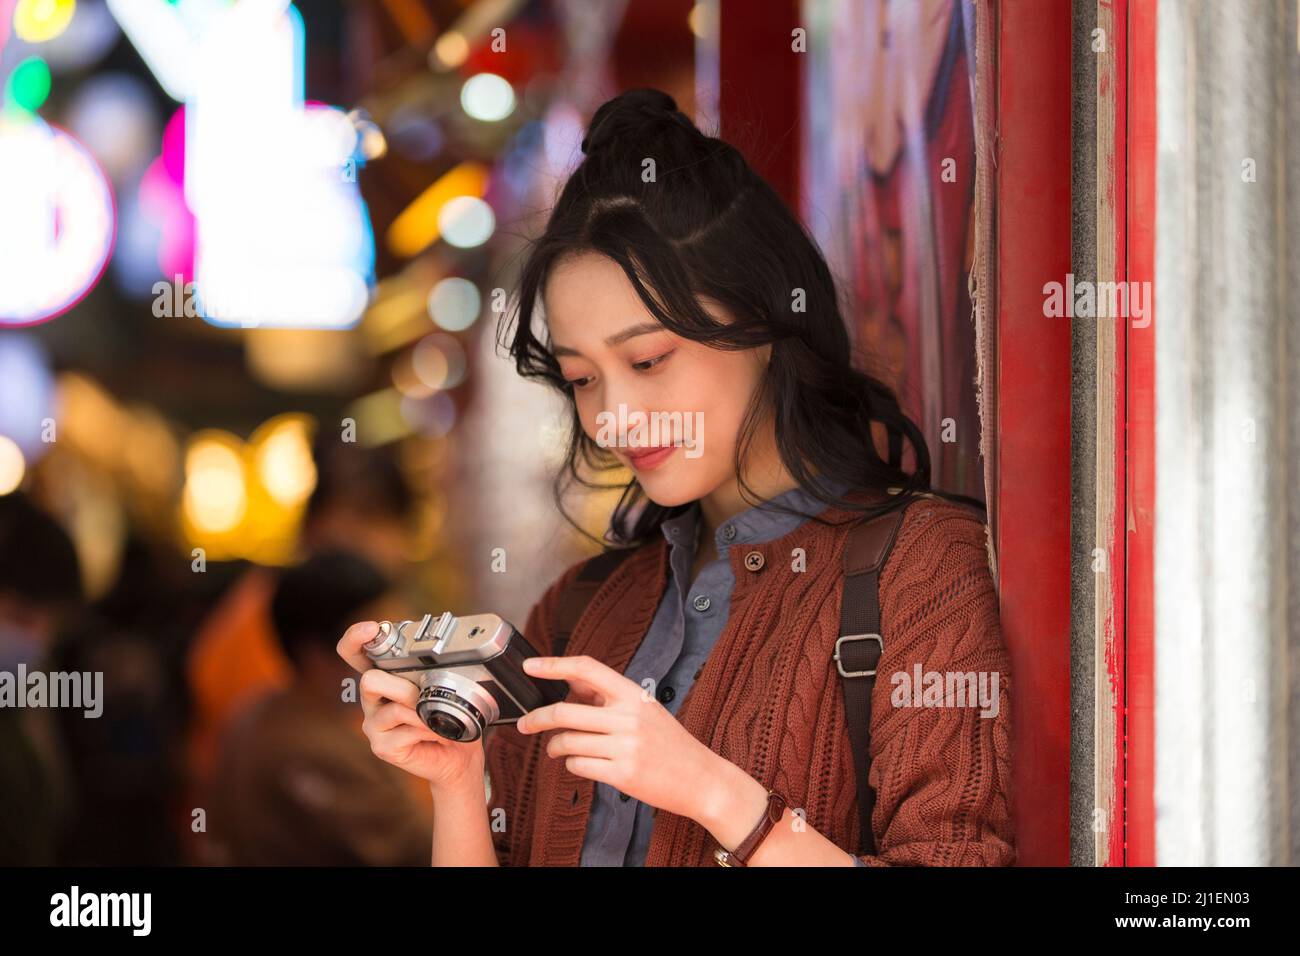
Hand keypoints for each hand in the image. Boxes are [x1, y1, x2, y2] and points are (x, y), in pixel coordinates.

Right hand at [336, 620, 483, 792]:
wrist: (458, 755)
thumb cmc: (450, 715)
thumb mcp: (442, 686)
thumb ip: (432, 670)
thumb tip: (436, 659)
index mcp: (383, 677)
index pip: (354, 652)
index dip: (355, 637)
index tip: (371, 628)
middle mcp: (372, 699)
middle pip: (370, 680)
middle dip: (404, 687)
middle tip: (424, 698)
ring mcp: (373, 723)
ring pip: (395, 708)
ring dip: (424, 714)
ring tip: (436, 721)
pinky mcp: (381, 746)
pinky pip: (406, 730)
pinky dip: (428, 731)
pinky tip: (434, 736)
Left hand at [516, 654, 729, 822]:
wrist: (702, 779)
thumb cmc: (671, 744)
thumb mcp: (645, 709)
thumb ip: (610, 697)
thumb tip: (570, 682)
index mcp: (633, 694)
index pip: (587, 669)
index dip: (554, 665)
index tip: (531, 667)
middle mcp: (628, 717)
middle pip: (565, 711)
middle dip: (536, 718)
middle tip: (525, 723)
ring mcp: (625, 746)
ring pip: (567, 741)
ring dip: (554, 746)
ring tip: (557, 748)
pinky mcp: (622, 774)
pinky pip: (578, 765)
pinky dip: (572, 764)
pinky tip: (581, 763)